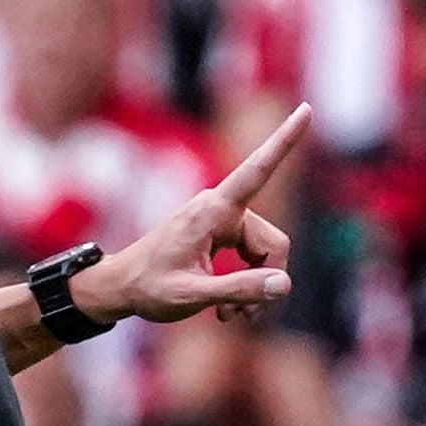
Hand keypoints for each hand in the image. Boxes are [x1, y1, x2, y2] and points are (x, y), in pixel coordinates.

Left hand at [78, 106, 308, 329]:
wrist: (120, 287)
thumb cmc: (148, 289)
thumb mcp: (191, 296)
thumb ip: (238, 290)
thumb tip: (283, 284)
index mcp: (212, 211)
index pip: (256, 171)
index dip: (284, 142)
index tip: (306, 108)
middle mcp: (221, 208)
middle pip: (273, 244)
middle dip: (266, 281)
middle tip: (242, 317)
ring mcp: (223, 219)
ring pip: (266, 255)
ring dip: (255, 289)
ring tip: (229, 316)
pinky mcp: (223, 232)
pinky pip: (254, 258)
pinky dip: (246, 284)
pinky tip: (226, 308)